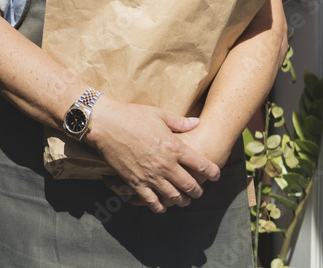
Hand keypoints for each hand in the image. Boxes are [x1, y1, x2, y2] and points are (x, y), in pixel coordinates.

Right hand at [86, 97, 220, 213]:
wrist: (106, 124)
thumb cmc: (132, 115)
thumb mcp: (159, 114)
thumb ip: (180, 122)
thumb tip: (197, 122)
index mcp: (174, 147)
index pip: (201, 165)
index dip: (212, 172)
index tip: (216, 175)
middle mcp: (166, 165)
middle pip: (190, 185)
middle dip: (197, 191)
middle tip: (199, 192)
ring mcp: (151, 176)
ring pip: (173, 196)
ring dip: (181, 201)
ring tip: (183, 201)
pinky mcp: (135, 182)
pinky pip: (151, 201)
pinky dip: (159, 207)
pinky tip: (162, 207)